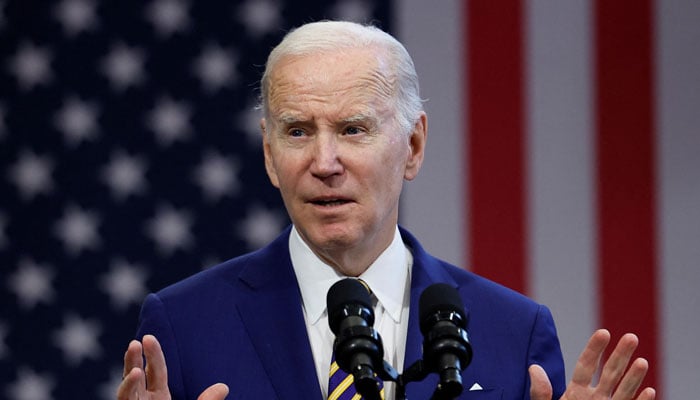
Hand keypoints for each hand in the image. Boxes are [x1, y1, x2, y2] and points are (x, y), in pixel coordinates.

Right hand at [117, 334, 228, 399]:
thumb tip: (223, 386)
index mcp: (157, 398)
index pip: (155, 372)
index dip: (152, 355)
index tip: (148, 338)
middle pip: (135, 379)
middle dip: (132, 361)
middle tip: (135, 343)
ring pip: (125, 398)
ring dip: (128, 384)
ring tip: (135, 372)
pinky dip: (128, 395)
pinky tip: (133, 383)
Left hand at [529, 329, 655, 399]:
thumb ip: (540, 392)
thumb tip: (534, 368)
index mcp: (576, 392)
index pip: (587, 365)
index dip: (595, 349)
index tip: (604, 332)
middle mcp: (594, 398)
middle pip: (610, 372)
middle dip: (620, 355)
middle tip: (631, 337)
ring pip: (623, 390)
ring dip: (634, 377)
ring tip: (642, 361)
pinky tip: (650, 391)